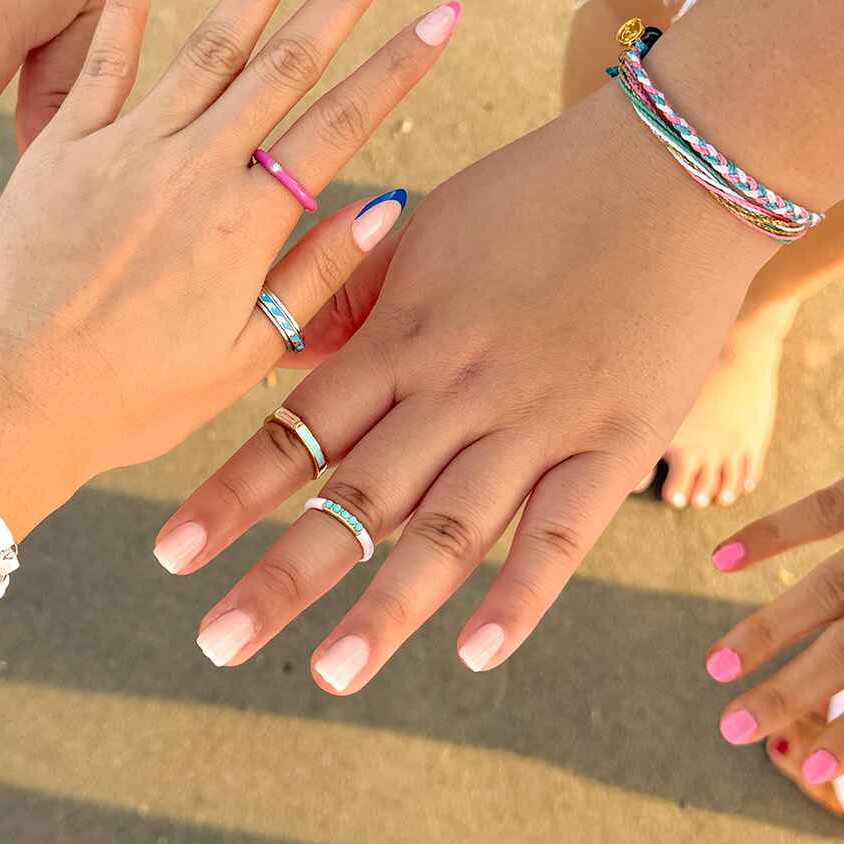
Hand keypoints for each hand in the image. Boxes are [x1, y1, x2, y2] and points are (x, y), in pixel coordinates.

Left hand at [0, 0, 457, 533]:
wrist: (1, 403)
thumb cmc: (128, 399)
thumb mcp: (242, 358)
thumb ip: (313, 277)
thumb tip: (383, 206)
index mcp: (246, 222)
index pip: (342, 123)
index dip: (399, 64)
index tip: (444, 11)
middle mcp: (194, 165)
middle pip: (288, 60)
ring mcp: (125, 146)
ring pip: (212, 39)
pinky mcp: (62, 145)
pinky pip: (104, 54)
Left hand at [157, 89, 777, 688]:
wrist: (672, 166)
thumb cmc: (541, 190)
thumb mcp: (430, 229)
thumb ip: (361, 298)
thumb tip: (289, 351)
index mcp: (403, 334)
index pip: (299, 430)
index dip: (231, 494)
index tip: (170, 555)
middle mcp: (457, 387)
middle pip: (356, 494)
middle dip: (282, 574)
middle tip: (215, 642)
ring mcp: (537, 419)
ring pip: (449, 529)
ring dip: (385, 608)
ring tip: (328, 677)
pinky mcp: (616, 440)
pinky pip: (562, 531)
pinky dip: (522, 595)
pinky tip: (477, 656)